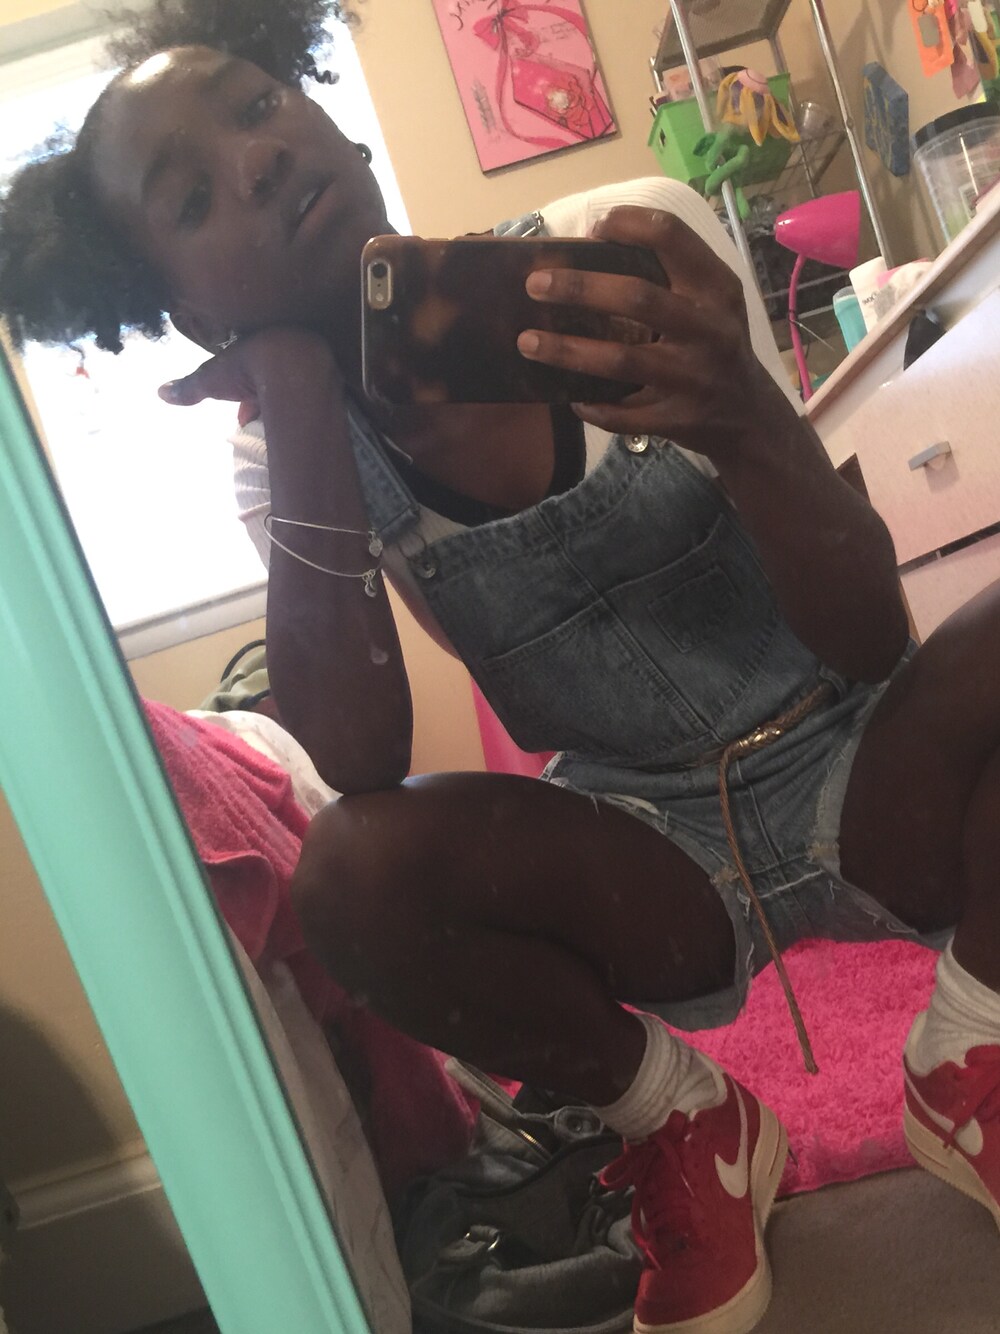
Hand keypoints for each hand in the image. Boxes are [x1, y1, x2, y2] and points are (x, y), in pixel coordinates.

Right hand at [158, 327, 340, 424]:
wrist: (293, 369)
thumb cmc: (250, 368)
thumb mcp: (213, 379)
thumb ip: (190, 387)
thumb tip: (160, 393)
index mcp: (262, 341)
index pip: (251, 364)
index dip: (243, 388)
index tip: (241, 408)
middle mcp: (288, 346)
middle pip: (273, 376)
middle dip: (262, 397)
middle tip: (255, 417)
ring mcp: (311, 361)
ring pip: (295, 386)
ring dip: (281, 405)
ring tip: (272, 425)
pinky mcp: (329, 377)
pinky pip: (313, 396)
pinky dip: (300, 409)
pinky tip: (293, 426)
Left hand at [518, 206, 792, 460]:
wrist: (750, 416)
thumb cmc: (717, 345)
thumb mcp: (713, 301)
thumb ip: (673, 273)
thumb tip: (593, 246)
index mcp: (716, 288)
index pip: (672, 236)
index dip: (627, 224)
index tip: (593, 230)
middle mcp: (708, 329)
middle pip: (637, 298)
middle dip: (580, 288)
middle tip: (535, 284)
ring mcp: (692, 377)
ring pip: (620, 361)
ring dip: (567, 351)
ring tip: (527, 341)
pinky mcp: (677, 419)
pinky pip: (622, 414)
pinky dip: (591, 406)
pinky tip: (569, 397)